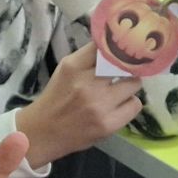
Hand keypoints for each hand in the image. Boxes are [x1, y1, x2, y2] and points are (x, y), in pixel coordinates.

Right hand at [15, 44, 145, 167]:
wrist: (43, 132)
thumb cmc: (57, 97)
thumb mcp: (66, 69)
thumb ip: (89, 57)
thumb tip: (115, 45)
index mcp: (74, 66)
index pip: (105, 46)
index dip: (115, 48)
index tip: (120, 51)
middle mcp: (88, 83)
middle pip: (125, 64)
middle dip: (125, 68)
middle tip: (121, 74)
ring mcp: (100, 105)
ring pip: (134, 84)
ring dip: (129, 87)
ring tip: (119, 92)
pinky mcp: (109, 124)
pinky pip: (135, 105)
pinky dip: (129, 104)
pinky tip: (118, 107)